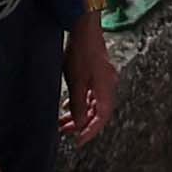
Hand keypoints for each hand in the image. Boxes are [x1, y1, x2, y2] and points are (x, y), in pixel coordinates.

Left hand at [60, 22, 117, 144]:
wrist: (85, 29)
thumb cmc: (81, 53)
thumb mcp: (77, 82)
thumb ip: (79, 105)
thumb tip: (80, 125)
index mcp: (106, 88)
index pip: (102, 117)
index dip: (91, 131)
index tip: (78, 142)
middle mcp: (108, 85)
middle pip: (99, 112)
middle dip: (82, 124)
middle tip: (65, 133)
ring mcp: (103, 79)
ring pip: (94, 104)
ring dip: (79, 114)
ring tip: (62, 122)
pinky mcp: (97, 74)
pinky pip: (91, 95)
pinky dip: (80, 103)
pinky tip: (68, 105)